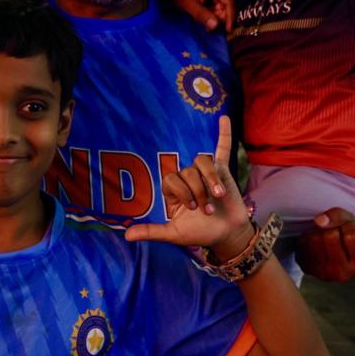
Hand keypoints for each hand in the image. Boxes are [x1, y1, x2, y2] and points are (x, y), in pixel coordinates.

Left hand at [125, 116, 252, 256]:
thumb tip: (126, 236)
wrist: (228, 234)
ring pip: (202, 162)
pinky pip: (222, 148)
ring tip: (219, 195)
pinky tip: (224, 119)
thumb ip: (152, 231)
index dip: (182, 192)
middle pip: (187, 171)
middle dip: (198, 191)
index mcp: (174, 191)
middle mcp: (187, 179)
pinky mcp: (222, 170)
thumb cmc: (200, 233)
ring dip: (210, 179)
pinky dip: (224, 134)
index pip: (170, 179)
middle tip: (207, 210)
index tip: (193, 209)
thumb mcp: (174, 233)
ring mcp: (205, 173)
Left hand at [172, 0, 233, 31]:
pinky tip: (204, 18)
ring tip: (205, 25)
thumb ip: (202, 15)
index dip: (230, 17)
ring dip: (215, 18)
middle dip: (220, 19)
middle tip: (208, 29)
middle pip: (229, 6)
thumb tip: (216, 26)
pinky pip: (219, 8)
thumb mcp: (189, 4)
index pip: (230, 2)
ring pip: (224, 9)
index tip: (228, 31)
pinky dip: (213, 15)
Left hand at [296, 207, 354, 281]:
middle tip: (334, 232)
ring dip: (317, 231)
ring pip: (314, 238)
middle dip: (331, 228)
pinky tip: (314, 243)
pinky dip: (306, 237)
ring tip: (324, 236)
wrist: (328, 249)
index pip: (351, 236)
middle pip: (330, 236)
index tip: (347, 231)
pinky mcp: (306, 268)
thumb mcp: (350, 222)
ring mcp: (323, 274)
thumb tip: (318, 221)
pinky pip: (302, 243)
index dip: (347, 226)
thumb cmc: (344, 234)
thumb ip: (340, 216)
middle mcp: (343, 274)